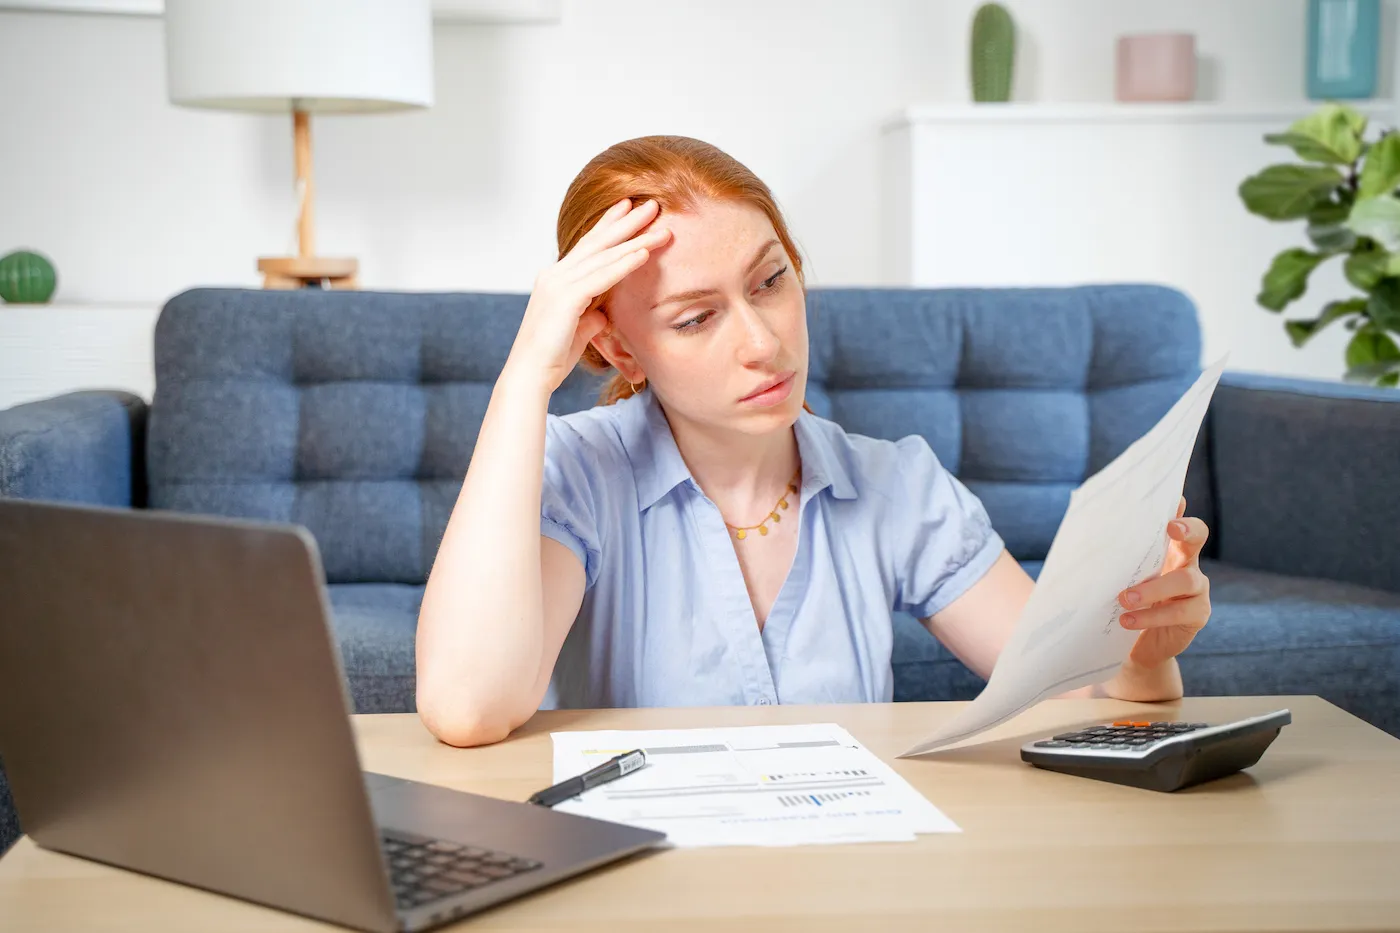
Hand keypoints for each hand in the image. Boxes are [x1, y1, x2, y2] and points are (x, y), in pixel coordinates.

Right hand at [506, 198, 671, 392]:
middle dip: (626, 221)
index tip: (627, 208)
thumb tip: (603, 315)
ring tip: (661, 226)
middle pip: (597, 242)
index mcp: (556, 279)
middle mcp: (555, 275)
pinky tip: (644, 252)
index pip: (587, 246)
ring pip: (604, 255)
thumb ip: (591, 317)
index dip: (608, 226)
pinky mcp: (566, 298)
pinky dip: (625, 263)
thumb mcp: (578, 330)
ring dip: (635, 239)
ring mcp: (558, 284)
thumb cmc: (552, 357)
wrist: (530, 374)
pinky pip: (603, 276)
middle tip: (650, 204)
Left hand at [1116, 497, 1211, 669]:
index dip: (1177, 506)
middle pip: (1198, 536)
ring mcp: (1197, 589)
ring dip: (1153, 588)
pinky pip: (1179, 612)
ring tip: (1124, 598)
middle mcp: (1186, 562)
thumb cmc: (1121, 605)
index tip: (1173, 497)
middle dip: (1187, 528)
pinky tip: (1127, 620)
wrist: (1136, 648)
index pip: (1174, 518)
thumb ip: (1107, 559)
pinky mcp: (1198, 615)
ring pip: (1185, 579)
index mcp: (1165, 548)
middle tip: (1171, 527)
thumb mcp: (1113, 578)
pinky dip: (1151, 616)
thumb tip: (1073, 537)